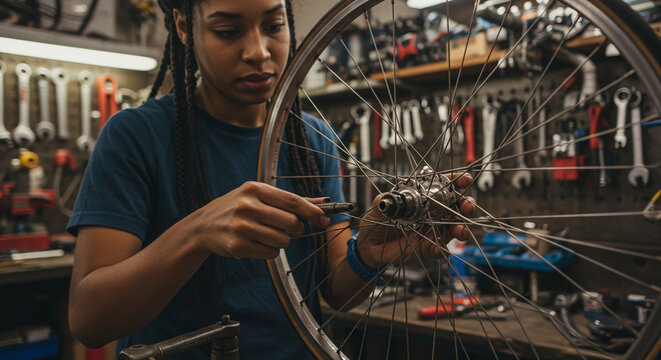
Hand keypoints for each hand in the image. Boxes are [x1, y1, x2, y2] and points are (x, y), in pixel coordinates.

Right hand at [189, 181, 329, 258]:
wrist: (203, 227)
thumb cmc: (237, 209)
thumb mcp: (259, 196)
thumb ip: (289, 200)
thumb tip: (321, 202)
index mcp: (255, 189)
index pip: (293, 201)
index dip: (312, 212)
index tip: (325, 220)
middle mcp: (247, 206)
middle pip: (291, 222)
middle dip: (296, 229)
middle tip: (289, 229)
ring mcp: (241, 226)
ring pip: (283, 240)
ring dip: (283, 242)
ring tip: (268, 235)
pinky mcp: (237, 246)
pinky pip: (271, 253)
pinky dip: (271, 251)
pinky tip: (258, 244)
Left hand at [355, 173, 475, 268]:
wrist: (369, 247)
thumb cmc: (376, 222)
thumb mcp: (379, 207)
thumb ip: (387, 200)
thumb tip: (392, 198)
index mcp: (422, 198)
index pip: (443, 186)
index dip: (456, 181)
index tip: (464, 179)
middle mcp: (432, 213)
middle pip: (456, 207)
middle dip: (466, 204)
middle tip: (467, 206)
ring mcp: (432, 231)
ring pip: (454, 228)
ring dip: (461, 228)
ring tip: (462, 231)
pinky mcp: (429, 249)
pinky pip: (440, 249)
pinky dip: (442, 248)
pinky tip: (440, 247)